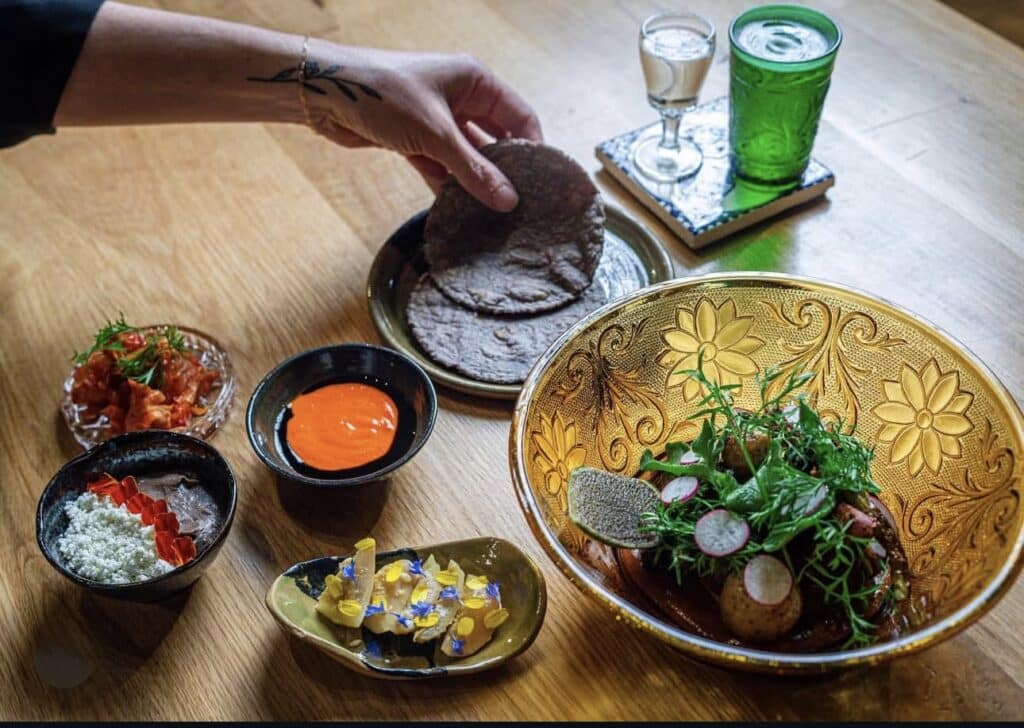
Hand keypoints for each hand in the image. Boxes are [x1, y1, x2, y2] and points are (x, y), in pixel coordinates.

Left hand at [302, 44, 542, 210]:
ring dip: (476, 182)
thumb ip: (473, 170)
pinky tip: (461, 210)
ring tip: (494, 214)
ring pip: (468, 156)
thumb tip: (508, 200)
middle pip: (496, 138)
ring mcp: (438, 120)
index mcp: (475, 80)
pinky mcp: (415, 139)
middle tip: (521, 205)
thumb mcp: (435, 133)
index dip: (534, 148)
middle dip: (506, 170)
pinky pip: (443, 166)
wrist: (322, 93)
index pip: (520, 115)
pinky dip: (450, 185)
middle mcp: (461, 97)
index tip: (544, 183)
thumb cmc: (380, 93)